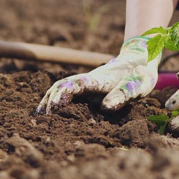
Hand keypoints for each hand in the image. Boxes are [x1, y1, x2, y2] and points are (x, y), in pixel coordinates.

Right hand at [36, 36, 159, 112]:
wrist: (140, 60)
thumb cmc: (138, 75)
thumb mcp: (135, 86)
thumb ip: (121, 95)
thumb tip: (105, 108)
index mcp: (98, 80)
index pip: (76, 85)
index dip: (64, 95)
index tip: (54, 107)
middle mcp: (87, 80)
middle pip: (62, 86)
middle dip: (50, 100)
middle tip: (42, 118)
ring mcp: (85, 83)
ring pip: (61, 88)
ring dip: (49, 99)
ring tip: (39, 115)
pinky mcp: (86, 87)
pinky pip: (66, 91)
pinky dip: (54, 99)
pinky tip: (48, 110)